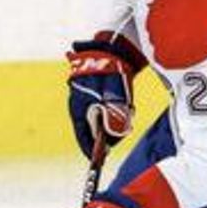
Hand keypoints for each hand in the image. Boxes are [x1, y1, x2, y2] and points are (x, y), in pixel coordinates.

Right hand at [67, 40, 134, 157]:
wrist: (114, 46)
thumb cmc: (112, 75)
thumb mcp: (115, 104)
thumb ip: (114, 124)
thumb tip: (110, 143)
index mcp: (78, 108)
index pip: (82, 136)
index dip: (90, 150)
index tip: (97, 161)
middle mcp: (80, 103)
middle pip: (92, 128)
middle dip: (107, 135)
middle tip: (121, 135)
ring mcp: (88, 95)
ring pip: (101, 117)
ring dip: (115, 120)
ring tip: (127, 112)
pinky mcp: (98, 88)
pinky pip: (106, 106)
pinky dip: (116, 110)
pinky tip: (126, 103)